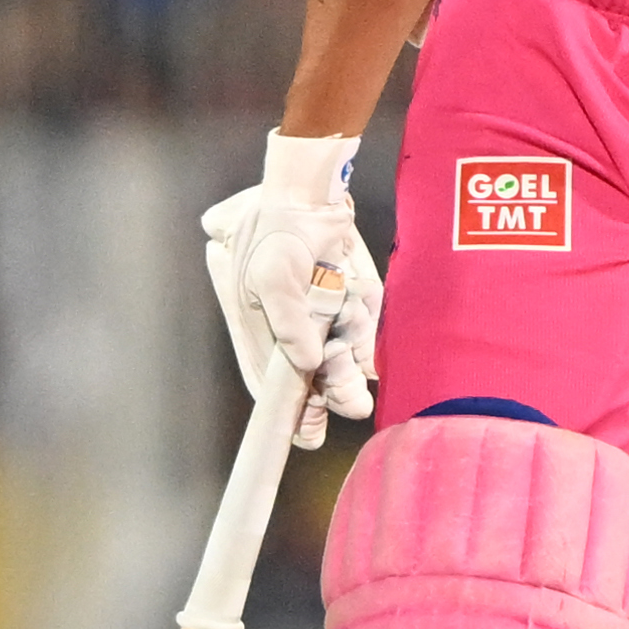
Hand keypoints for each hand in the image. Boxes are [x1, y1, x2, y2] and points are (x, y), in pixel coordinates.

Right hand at [201, 130, 380, 450]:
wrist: (313, 193)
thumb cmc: (279, 231)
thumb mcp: (272, 275)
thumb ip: (288, 322)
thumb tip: (305, 361)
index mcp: (261, 334)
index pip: (271, 387)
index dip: (289, 413)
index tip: (309, 434)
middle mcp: (293, 336)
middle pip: (312, 384)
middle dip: (332, 391)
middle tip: (350, 398)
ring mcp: (324, 326)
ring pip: (344, 365)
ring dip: (352, 359)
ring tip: (351, 336)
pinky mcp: (352, 311)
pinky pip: (365, 342)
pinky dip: (367, 339)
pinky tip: (362, 316)